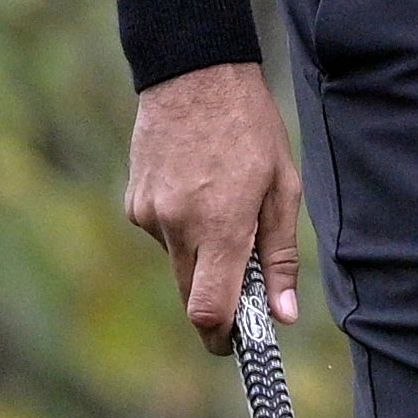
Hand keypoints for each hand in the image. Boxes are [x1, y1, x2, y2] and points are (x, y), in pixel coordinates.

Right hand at [125, 61, 304, 353]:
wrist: (193, 74)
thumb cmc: (250, 128)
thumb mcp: (283, 188)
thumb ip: (280, 255)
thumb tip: (283, 314)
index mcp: (219, 226)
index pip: (209, 309)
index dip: (223, 337)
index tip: (239, 343)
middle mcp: (176, 227)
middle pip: (191, 296)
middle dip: (218, 302)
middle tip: (248, 281)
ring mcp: (148, 216)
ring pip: (178, 263)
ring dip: (204, 255)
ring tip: (226, 202)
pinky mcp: (134, 203)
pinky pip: (163, 235)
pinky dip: (185, 228)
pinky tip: (200, 187)